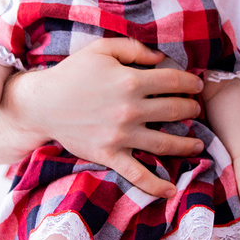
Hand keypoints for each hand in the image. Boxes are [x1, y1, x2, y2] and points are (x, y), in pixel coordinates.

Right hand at [0, 38, 204, 197]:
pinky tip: (172, 191)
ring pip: (165, 143)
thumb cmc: (72, 73)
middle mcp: (130, 110)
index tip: (196, 85)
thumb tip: (162, 58)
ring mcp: (121, 136)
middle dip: (191, 109)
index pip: (173, 82)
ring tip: (197, 143)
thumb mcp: (101, 49)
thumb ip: (134, 48)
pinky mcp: (109, 156)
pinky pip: (137, 174)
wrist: (41, 104)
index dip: (190, 82)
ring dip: (187, 144)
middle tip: (196, 109)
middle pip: (175, 111)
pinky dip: (156, 185)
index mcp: (130, 81)